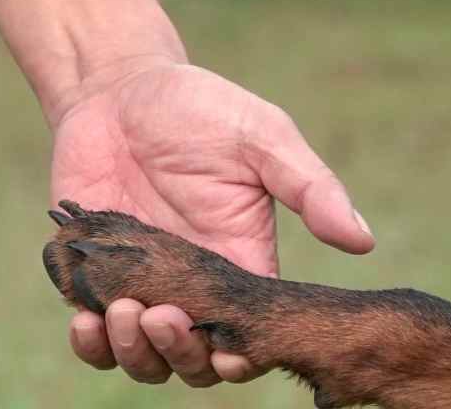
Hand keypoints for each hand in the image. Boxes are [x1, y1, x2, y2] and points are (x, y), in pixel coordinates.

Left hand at [49, 60, 373, 385]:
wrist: (119, 91)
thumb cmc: (198, 109)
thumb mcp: (260, 137)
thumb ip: (307, 186)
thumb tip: (364, 240)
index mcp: (242, 262)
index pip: (251, 332)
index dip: (243, 357)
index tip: (230, 353)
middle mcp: (193, 285)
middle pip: (195, 358)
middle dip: (181, 353)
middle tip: (164, 315)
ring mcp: (141, 283)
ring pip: (142, 356)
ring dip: (134, 351)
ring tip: (125, 311)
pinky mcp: (95, 276)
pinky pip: (93, 333)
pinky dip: (90, 342)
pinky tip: (86, 318)